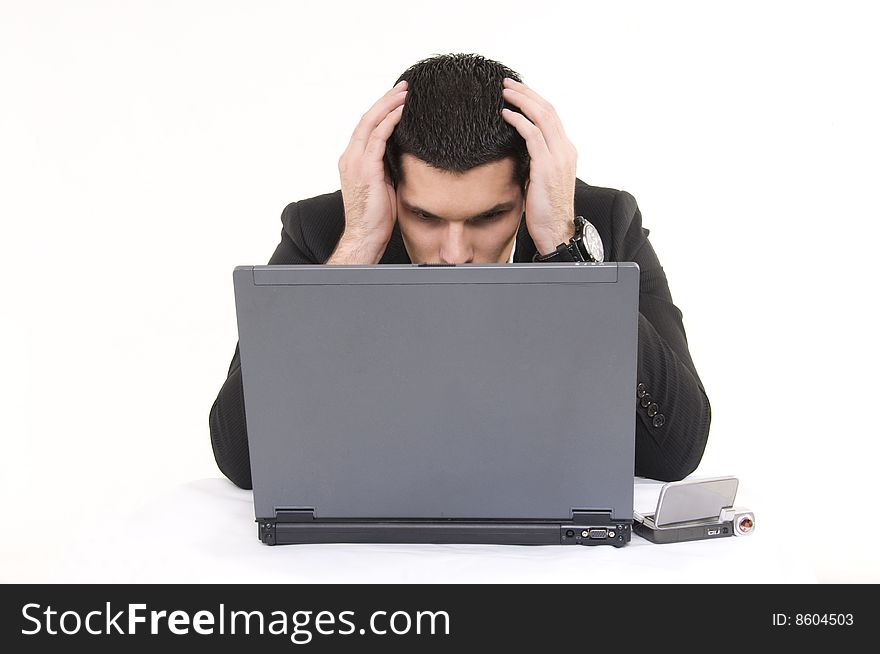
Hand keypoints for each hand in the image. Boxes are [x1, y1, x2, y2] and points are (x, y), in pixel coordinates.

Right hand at [330, 80, 407, 263]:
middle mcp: (350, 157)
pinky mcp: (366, 168)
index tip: (397, 98)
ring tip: (405, 93)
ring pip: (370, 123)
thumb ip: (388, 167)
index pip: (366, 128)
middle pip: (366, 119)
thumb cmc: (376, 217)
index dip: (381, 110)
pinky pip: (377, 137)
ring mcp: (355, 162)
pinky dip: (390, 121)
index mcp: (353, 160)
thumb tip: (405, 154)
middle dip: (385, 100)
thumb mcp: (384, 185)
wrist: (366, 236)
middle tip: (403, 87)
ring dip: (389, 105)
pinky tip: (402, 112)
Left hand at [500, 78, 577, 254]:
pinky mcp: (547, 166)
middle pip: (548, 110)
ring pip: (542, 117)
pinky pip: (532, 135)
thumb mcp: (540, 179)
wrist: (556, 232)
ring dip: (522, 100)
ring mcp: (558, 157)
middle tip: (508, 82)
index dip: (534, 101)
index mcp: (566, 151)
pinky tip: (505, 114)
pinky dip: (519, 121)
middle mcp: (565, 150)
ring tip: (505, 91)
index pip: (551, 117)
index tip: (518, 91)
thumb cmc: (545, 210)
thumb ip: (534, 160)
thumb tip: (517, 148)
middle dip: (527, 93)